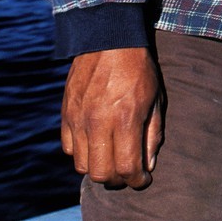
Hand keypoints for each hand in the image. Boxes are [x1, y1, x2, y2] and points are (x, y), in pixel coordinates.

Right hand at [61, 46, 163, 188]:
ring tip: (111, 158)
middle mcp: (98, 122)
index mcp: (125, 118)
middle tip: (126, 172)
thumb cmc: (138, 69)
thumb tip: (147, 166)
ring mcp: (78, 118)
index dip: (137, 181)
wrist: (108, 39)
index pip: (127, 168)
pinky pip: (68, 148)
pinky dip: (82, 152)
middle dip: (118, 179)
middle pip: (102, 173)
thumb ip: (152, 135)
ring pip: (82, 165)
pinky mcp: (66, 113)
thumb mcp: (155, 99)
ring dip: (98, 167)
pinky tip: (95, 143)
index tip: (143, 179)